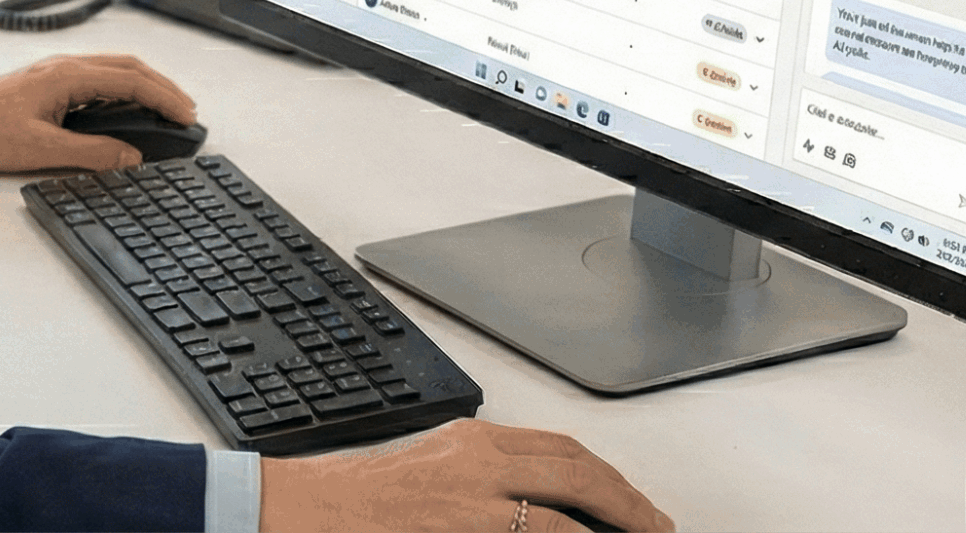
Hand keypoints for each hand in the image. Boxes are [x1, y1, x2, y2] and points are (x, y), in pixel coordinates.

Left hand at [0, 53, 196, 171]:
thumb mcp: (42, 149)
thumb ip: (91, 152)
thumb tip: (129, 156)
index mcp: (67, 75)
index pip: (131, 80)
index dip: (164, 97)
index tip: (187, 113)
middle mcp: (65, 66)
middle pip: (128, 68)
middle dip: (162, 87)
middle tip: (186, 110)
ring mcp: (57, 72)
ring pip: (114, 70)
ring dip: (144, 85)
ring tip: (165, 107)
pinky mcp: (50, 83)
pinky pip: (98, 78)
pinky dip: (123, 89)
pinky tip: (128, 107)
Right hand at [258, 419, 671, 532]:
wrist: (308, 509)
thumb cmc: (359, 503)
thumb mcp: (428, 476)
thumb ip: (478, 481)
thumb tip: (532, 508)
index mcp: (471, 441)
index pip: (558, 447)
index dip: (606, 473)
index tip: (631, 498)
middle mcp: (479, 459)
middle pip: (577, 466)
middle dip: (627, 498)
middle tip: (657, 525)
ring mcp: (475, 494)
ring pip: (570, 497)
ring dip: (618, 520)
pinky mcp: (467, 524)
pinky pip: (541, 531)